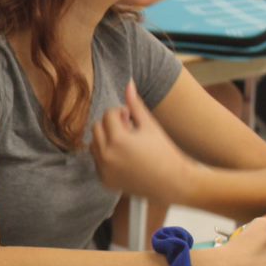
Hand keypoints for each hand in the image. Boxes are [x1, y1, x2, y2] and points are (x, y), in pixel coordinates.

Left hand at [91, 80, 191, 204]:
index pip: (108, 114)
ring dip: (105, 139)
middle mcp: (106, 156)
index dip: (121, 113)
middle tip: (129, 130)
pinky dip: (106, 156)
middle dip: (110, 125)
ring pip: (94, 144)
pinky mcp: (105, 181)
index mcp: (118, 140)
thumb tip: (128, 83)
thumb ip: (135, 105)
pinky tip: (125, 158)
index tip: (133, 119)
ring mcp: (104, 170)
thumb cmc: (164, 152)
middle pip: (96, 128)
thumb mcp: (150, 125)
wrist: (172, 183)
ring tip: (127, 144)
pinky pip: (97, 161)